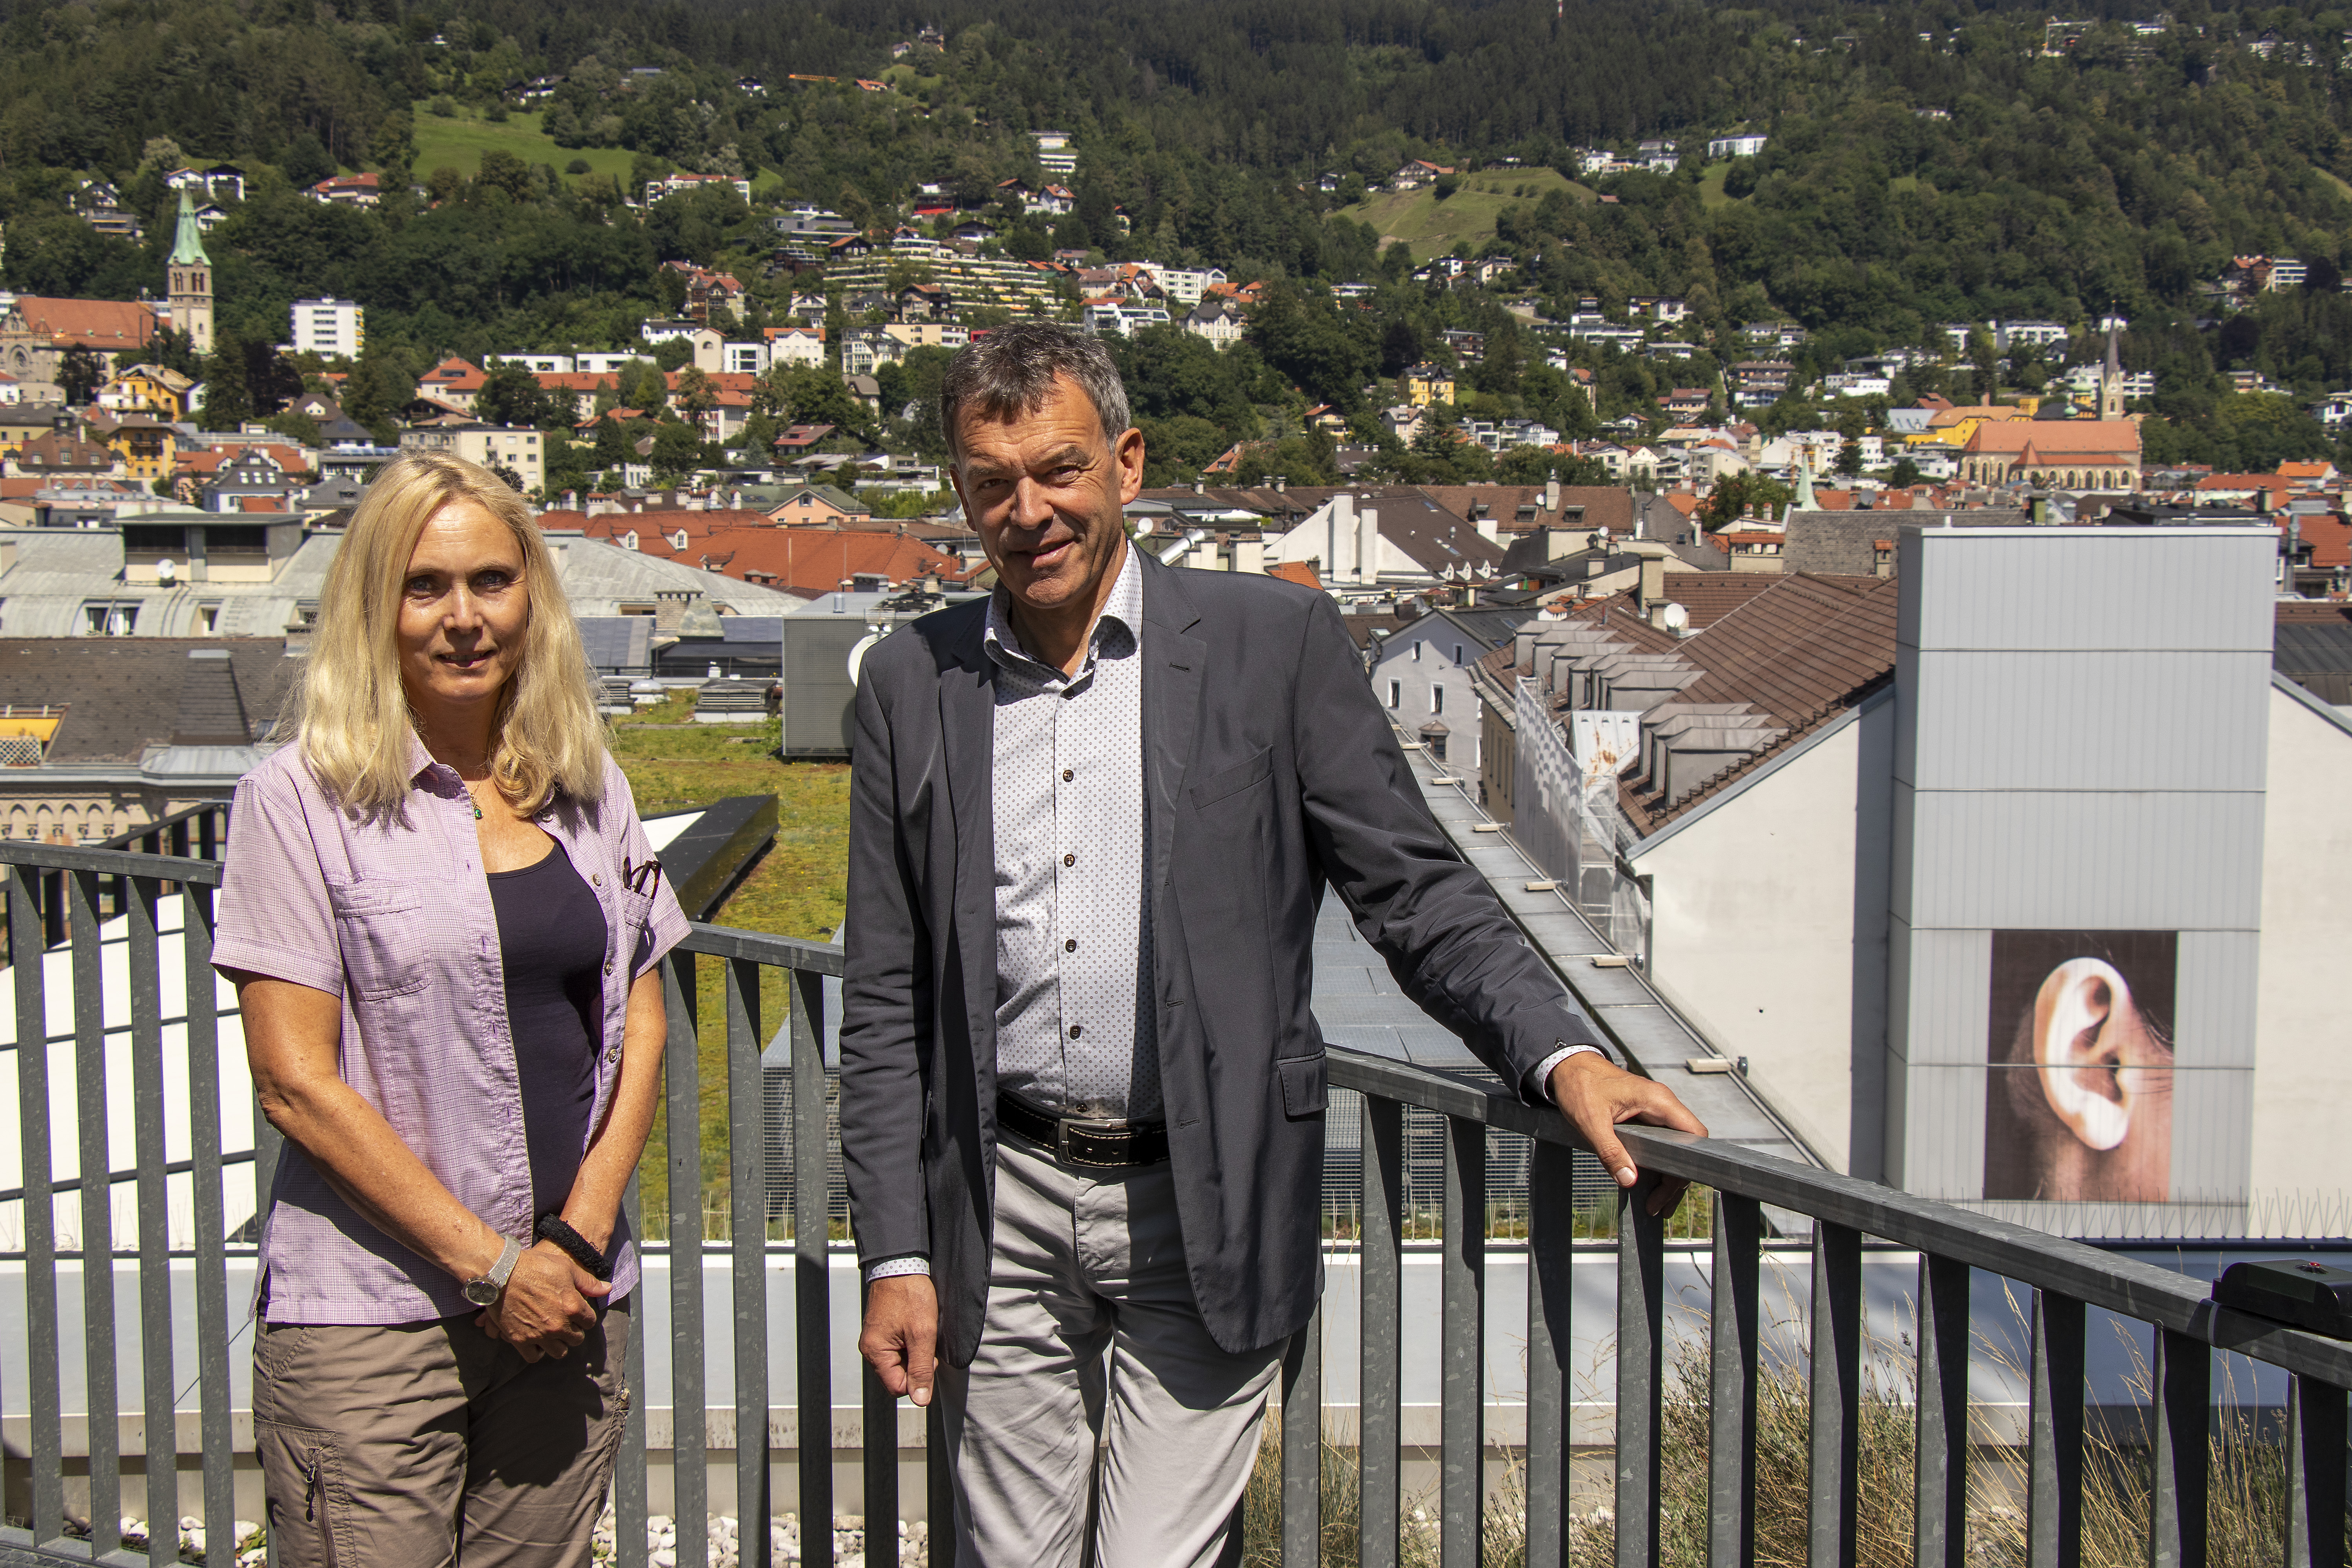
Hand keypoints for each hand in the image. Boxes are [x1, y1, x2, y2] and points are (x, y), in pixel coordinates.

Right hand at [478, 1241, 605, 1360]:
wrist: (502, 1272)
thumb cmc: (535, 1266)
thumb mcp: (566, 1268)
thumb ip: (588, 1282)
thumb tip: (607, 1289)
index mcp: (573, 1307)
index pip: (589, 1322)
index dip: (584, 1317)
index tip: (577, 1312)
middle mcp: (558, 1325)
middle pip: (576, 1339)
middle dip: (573, 1331)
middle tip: (565, 1322)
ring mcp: (539, 1335)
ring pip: (559, 1352)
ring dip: (558, 1344)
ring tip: (553, 1334)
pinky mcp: (519, 1340)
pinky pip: (534, 1357)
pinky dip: (537, 1351)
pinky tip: (537, 1341)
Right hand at [859, 1273, 938, 1406]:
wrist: (901, 1263)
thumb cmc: (910, 1294)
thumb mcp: (922, 1334)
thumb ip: (922, 1369)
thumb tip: (920, 1401)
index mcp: (875, 1353)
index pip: (898, 1388)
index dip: (918, 1378)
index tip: (928, 1357)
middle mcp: (870, 1349)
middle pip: (897, 1376)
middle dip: (916, 1364)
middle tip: (926, 1341)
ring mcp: (875, 1339)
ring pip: (899, 1362)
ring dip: (915, 1352)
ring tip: (921, 1331)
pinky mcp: (882, 1331)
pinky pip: (897, 1348)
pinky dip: (910, 1342)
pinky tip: (916, 1326)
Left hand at [1549, 1052, 1707, 1218]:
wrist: (1568, 1066)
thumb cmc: (1579, 1086)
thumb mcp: (1591, 1121)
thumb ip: (1610, 1151)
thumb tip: (1629, 1180)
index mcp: (1658, 1100)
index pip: (1694, 1135)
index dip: (1689, 1165)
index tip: (1670, 1191)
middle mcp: (1663, 1105)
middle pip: (1685, 1147)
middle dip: (1675, 1180)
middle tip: (1658, 1208)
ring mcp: (1655, 1111)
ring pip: (1674, 1148)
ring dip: (1666, 1176)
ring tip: (1655, 1205)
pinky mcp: (1645, 1117)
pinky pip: (1659, 1144)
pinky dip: (1656, 1164)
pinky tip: (1646, 1185)